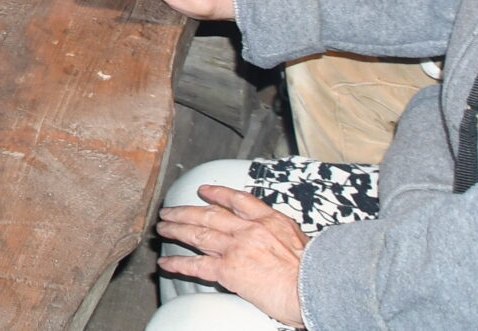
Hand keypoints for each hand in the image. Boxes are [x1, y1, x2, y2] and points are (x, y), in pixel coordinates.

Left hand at [156, 185, 307, 325]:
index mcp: (270, 220)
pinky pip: (196, 265)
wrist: (315, 288)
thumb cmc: (316, 272)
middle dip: (185, 211)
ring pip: (198, 234)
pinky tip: (165, 263)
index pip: (237, 200)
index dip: (217, 193)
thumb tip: (279, 238)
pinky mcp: (228, 270)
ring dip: (176, 230)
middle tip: (169, 211)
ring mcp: (236, 248)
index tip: (204, 190)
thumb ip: (283, 234)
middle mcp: (249, 229)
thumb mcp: (302, 241)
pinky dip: (178, 264)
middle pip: (209, 214)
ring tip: (162, 229)